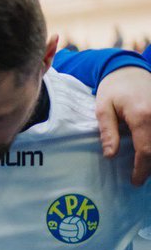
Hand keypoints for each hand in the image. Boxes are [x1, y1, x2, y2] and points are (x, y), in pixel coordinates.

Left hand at [95, 66, 150, 185]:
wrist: (129, 69)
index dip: (142, 169)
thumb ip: (108, 132)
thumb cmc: (113, 88)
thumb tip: (111, 156)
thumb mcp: (103, 108)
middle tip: (140, 178)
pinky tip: (149, 151)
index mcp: (142, 116)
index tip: (135, 181)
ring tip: (145, 167)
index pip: (146, 151)